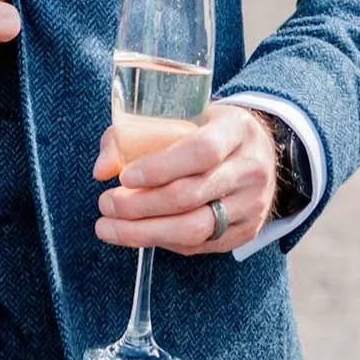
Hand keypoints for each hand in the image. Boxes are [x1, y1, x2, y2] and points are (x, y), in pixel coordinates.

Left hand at [93, 103, 277, 255]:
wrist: (257, 151)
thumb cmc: (204, 129)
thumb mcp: (177, 115)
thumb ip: (132, 135)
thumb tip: (102, 170)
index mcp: (236, 130)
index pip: (202, 151)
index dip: (160, 167)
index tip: (124, 177)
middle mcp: (250, 169)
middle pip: (193, 195)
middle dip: (140, 205)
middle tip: (105, 203)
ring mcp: (252, 204)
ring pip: (197, 227)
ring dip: (146, 231)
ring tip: (109, 227)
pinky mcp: (247, 231)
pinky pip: (202, 244)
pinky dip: (164, 241)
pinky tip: (138, 233)